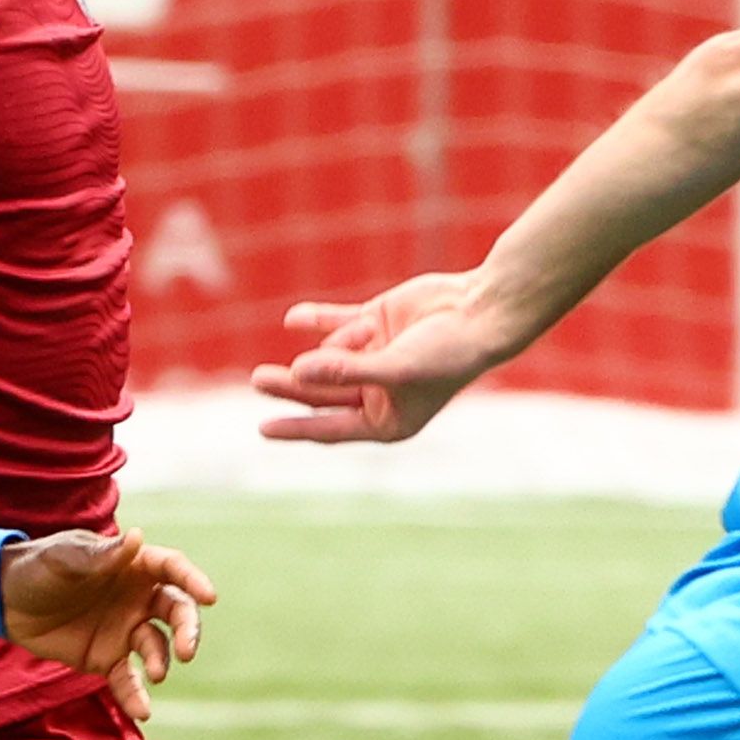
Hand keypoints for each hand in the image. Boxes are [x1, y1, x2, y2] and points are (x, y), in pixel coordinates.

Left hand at [0, 525, 214, 717]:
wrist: (4, 601)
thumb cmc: (38, 568)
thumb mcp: (64, 557)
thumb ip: (100, 554)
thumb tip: (137, 539)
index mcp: (133, 565)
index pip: (173, 570)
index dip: (193, 581)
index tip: (209, 597)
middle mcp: (137, 598)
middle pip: (177, 611)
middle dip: (188, 630)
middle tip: (188, 650)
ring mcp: (125, 630)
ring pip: (158, 647)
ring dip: (162, 661)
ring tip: (155, 675)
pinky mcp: (107, 659)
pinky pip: (129, 679)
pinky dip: (137, 696)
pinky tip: (143, 712)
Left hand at [252, 271, 513, 446]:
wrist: (480, 310)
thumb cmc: (447, 352)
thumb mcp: (395, 369)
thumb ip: (346, 371)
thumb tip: (298, 372)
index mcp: (388, 419)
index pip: (331, 427)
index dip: (296, 429)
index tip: (263, 429)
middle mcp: (378, 392)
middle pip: (320, 391)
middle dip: (292, 385)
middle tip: (258, 379)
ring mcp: (373, 357)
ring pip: (332, 352)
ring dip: (343, 341)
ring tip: (370, 330)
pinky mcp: (373, 323)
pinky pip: (333, 323)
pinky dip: (315, 321)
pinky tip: (293, 319)